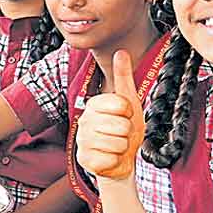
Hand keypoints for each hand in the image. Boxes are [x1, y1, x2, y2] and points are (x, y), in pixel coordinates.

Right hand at [76, 51, 144, 180]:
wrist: (121, 160)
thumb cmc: (125, 129)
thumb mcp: (129, 101)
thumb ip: (124, 77)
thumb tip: (121, 51)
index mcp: (93, 105)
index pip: (121, 104)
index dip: (130, 112)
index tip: (125, 116)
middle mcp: (84, 121)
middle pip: (121, 125)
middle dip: (127, 132)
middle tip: (121, 134)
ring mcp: (82, 141)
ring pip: (118, 143)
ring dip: (123, 147)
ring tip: (117, 146)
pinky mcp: (85, 160)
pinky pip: (112, 159)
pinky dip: (116, 161)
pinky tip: (110, 158)